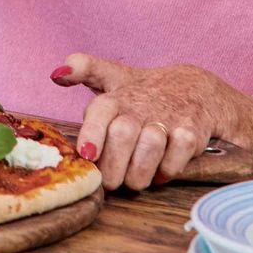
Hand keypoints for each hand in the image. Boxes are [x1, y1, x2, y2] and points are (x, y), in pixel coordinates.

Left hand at [50, 53, 252, 190]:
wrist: (196, 89)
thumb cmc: (144, 92)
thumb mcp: (114, 77)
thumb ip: (84, 71)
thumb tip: (56, 73)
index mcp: (117, 95)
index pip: (101, 110)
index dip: (93, 133)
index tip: (87, 154)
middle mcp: (141, 105)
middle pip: (123, 135)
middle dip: (114, 166)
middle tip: (111, 181)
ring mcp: (169, 117)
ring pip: (150, 148)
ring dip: (139, 172)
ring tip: (134, 179)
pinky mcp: (193, 130)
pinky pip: (177, 157)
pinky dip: (167, 170)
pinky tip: (160, 170)